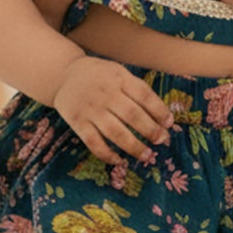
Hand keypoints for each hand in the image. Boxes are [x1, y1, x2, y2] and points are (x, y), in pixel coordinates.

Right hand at [51, 56, 173, 164]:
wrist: (63, 74)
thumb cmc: (99, 76)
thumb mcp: (118, 72)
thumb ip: (136, 89)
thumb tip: (162, 114)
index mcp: (119, 78)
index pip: (144, 95)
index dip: (159, 110)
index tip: (169, 123)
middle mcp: (105, 93)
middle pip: (132, 115)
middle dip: (150, 130)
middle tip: (162, 141)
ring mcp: (90, 109)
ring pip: (115, 132)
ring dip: (133, 146)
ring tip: (147, 155)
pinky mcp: (77, 122)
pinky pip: (94, 143)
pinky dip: (107, 154)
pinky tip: (119, 160)